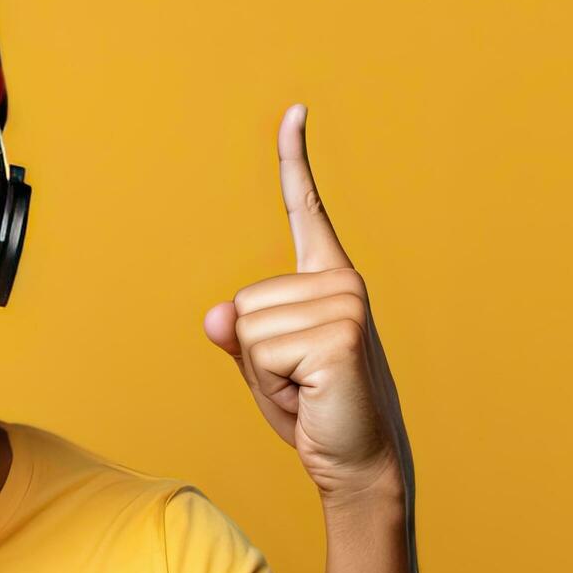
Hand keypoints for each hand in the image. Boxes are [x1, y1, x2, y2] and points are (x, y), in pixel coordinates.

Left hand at [202, 106, 410, 511]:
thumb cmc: (313, 410)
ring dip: (263, 372)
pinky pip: (260, 353)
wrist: (354, 461)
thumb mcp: (263, 366)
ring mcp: (344, 304)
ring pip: (245, 330)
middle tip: (297, 381)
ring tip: (305, 388)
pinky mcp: (338, 335)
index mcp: (327, 278)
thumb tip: (218, 313)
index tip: (295, 111)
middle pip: (241, 304)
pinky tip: (313, 393)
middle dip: (253, 355)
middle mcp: (340, 281)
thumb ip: (237, 333)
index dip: (294, 160)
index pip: (304, 210)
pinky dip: (273, 386)